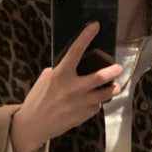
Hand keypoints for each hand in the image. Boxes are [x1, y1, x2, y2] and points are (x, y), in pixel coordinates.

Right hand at [10, 22, 122, 151]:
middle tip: (118, 68)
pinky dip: (97, 102)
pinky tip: (94, 101)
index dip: (86, 36)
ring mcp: (79, 104)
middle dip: (112, 71)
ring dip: (112, 88)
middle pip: (100, 77)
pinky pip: (96, 107)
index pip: (75, 51)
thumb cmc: (37, 100)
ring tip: (115, 86)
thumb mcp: (45, 79)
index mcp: (60, 75)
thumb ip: (61, 71)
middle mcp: (72, 89)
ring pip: (104, 95)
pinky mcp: (82, 116)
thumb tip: (75, 65)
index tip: (96, 25)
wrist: (34, 125)